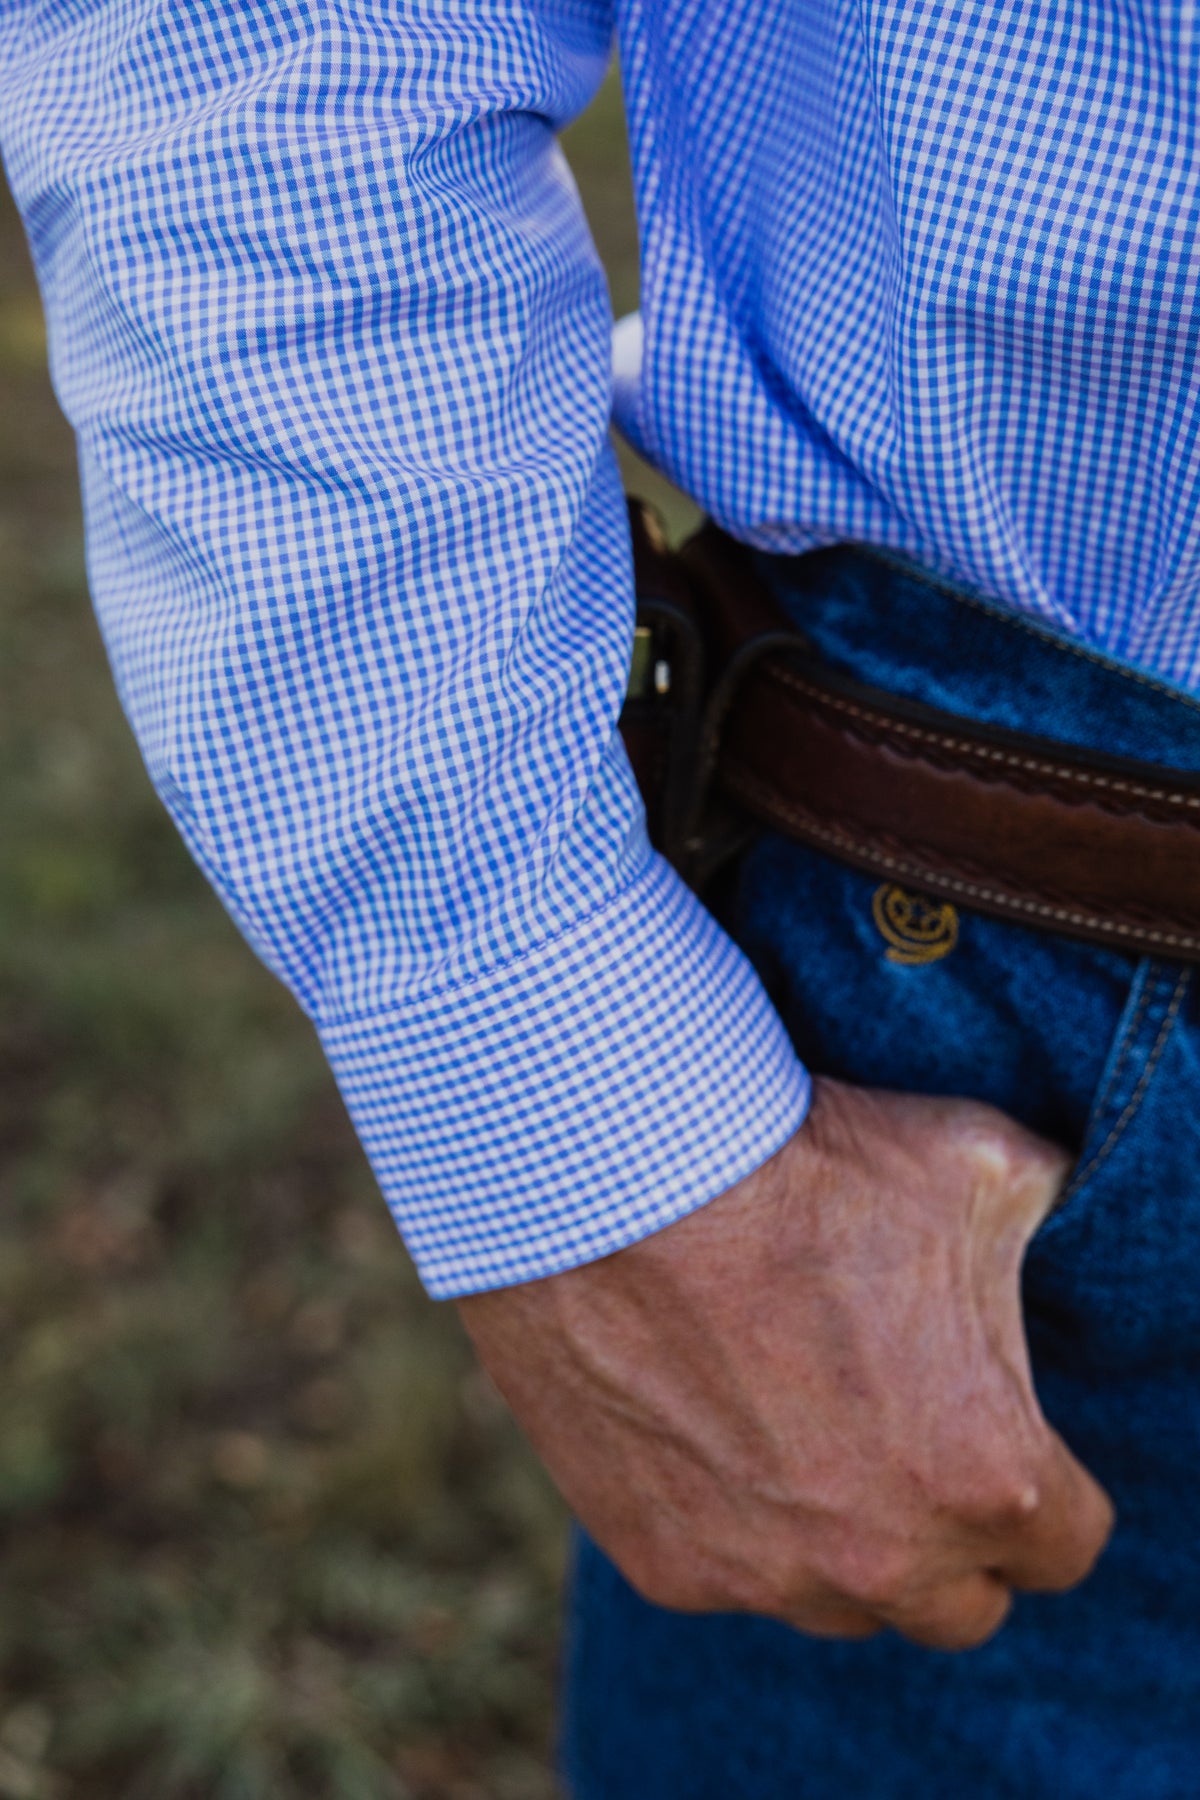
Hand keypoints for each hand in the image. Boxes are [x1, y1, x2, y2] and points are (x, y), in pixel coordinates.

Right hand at [457, 1076, 1113, 1650]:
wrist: (621, 1185)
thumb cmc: (810, 1171)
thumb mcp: (981, 1164)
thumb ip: (1042, 1220)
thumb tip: (1047, 1215)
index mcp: (985, 1478)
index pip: (1063, 1545)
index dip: (1043, 1484)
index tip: (1000, 1429)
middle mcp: (882, 1559)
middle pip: (959, 1605)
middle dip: (949, 1532)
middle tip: (906, 1432)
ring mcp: (767, 1577)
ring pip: (839, 1602)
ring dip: (840, 1537)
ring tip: (797, 1419)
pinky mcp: (667, 1565)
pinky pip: (728, 1570)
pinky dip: (730, 1516)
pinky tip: (706, 1417)